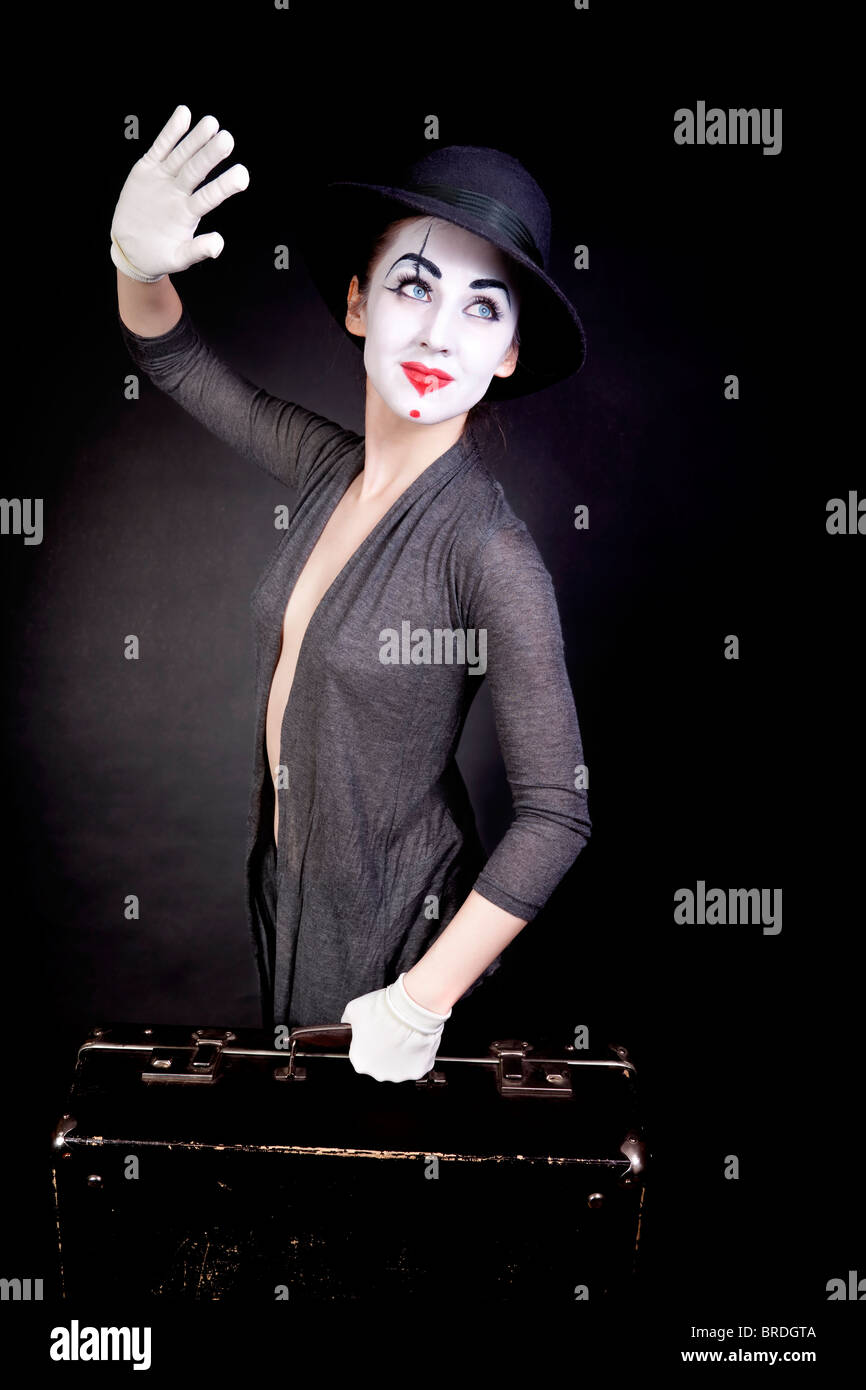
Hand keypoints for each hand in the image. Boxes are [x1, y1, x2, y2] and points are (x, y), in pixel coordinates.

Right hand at [110, 104, 249, 281]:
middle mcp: (180, 192)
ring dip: (195, 139)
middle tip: (227, 139)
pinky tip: (184, 114)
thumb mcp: (177, 258)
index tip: (242, 176)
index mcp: (189, 213)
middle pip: (197, 170)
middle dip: (210, 155)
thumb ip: (196, 251)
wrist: (132, 248)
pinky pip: (160, 148)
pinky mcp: (148, 170)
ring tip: (212, 123)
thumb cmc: (158, 254)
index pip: (209, 196)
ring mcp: (165, 179)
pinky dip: (171, 133)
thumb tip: (218, 245)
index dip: (224, 186)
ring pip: (182, 156)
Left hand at [341, 973, 451, 1082]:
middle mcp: (378, 1073)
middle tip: (390, 1032)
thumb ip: (348, 1022)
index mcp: (360, 1061)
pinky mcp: (417, 1070)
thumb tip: (347, 1024)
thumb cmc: (382, 1010)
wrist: (408, 1009)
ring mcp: (399, 1074)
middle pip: (380, 1063)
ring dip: (401, 1054)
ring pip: (400, 1066)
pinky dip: (418, 1055)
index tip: (375, 1032)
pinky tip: (416, 1040)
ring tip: (405, 1035)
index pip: (361, 1054)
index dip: (368, 1041)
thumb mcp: (353, 1010)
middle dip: (384, 1050)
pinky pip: (417, 1064)